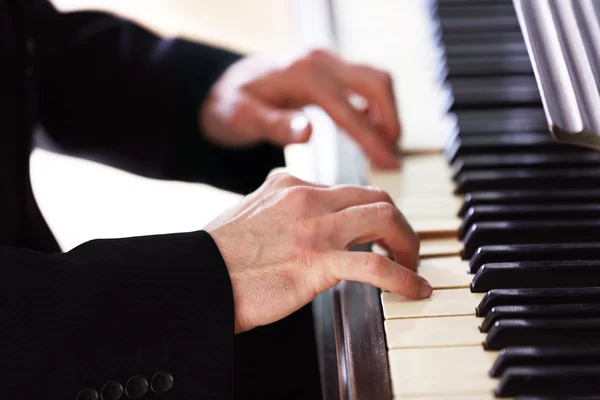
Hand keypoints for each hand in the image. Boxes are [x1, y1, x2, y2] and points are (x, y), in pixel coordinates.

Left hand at [199, 49, 400, 168]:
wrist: (221, 85)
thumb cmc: (229, 105)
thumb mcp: (241, 119)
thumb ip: (274, 125)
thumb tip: (308, 133)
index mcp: (303, 76)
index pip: (351, 111)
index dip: (374, 141)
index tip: (391, 166)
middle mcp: (320, 61)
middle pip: (377, 82)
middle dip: (391, 120)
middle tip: (391, 157)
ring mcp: (326, 60)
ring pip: (375, 79)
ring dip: (386, 111)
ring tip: (381, 147)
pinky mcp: (328, 67)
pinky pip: (363, 81)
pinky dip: (373, 104)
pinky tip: (366, 128)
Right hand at [204, 173, 430, 333]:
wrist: (196, 278)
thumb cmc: (218, 254)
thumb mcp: (249, 209)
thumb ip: (276, 199)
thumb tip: (289, 193)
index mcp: (291, 185)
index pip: (348, 190)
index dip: (371, 212)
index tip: (378, 234)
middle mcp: (308, 198)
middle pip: (376, 196)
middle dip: (398, 223)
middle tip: (403, 248)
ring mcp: (315, 228)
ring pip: (384, 218)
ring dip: (407, 243)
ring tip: (412, 267)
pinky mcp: (317, 261)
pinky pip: (376, 265)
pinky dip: (403, 278)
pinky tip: (413, 290)